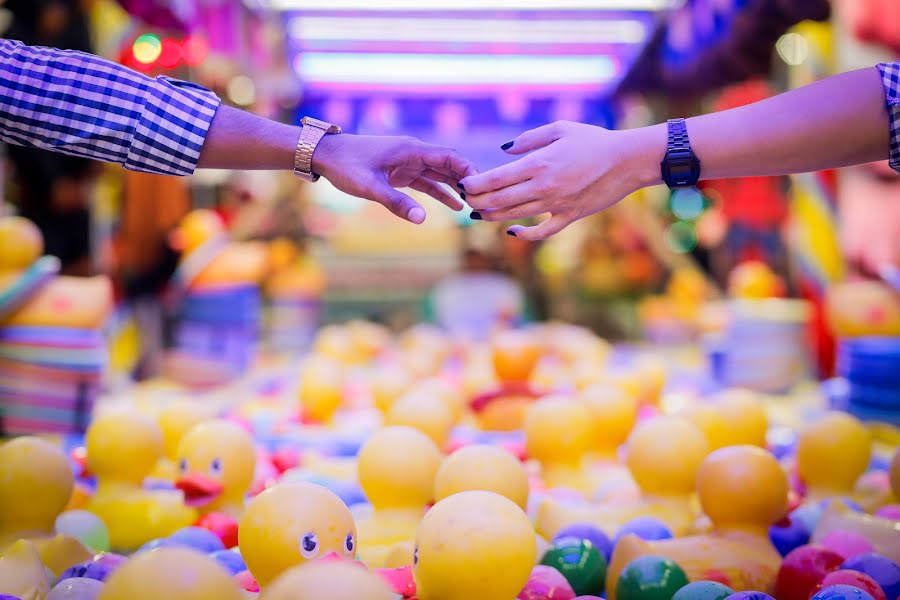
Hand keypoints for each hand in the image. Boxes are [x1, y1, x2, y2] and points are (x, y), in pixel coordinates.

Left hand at [312, 134, 476, 223]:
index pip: (449, 157)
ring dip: (457, 188)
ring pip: (440, 174)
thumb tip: (422, 220)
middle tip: (485, 199)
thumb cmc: (346, 166)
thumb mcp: (370, 186)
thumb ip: (396, 202)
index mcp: (410, 149)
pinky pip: (427, 182)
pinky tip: (455, 206)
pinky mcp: (401, 172)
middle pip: (449, 165)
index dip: (468, 169)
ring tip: (475, 205)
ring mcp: (408, 163)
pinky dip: (441, 193)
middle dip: (468, 181)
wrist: (325, 156)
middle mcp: (414, 153)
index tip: (482, 185)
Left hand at [459, 121, 662, 239]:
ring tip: (478, 213)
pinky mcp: (569, 216)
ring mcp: (556, 205)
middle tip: (466, 200)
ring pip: (515, 216)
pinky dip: (524, 235)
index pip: (496, 179)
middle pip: (499, 200)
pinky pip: (542, 232)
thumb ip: (529, 139)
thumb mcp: (560, 129)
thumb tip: (504, 151)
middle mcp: (543, 187)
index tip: (463, 184)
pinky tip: (511, 231)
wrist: (627, 160)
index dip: (475, 184)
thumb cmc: (593, 140)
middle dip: (478, 201)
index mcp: (539, 164)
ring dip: (492, 216)